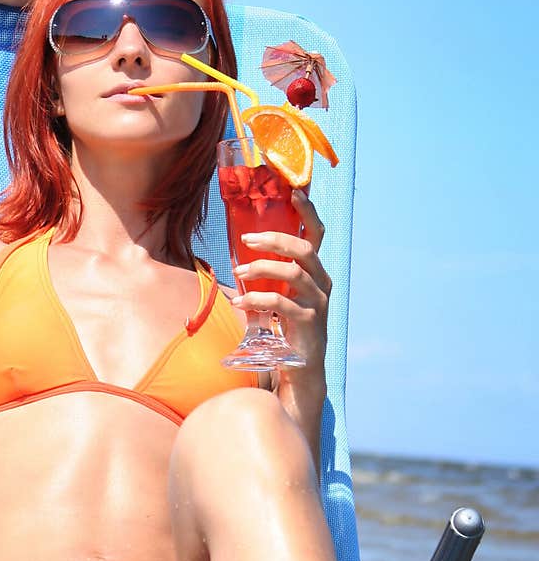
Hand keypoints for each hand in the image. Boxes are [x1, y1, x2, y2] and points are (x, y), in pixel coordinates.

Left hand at [230, 189, 331, 384]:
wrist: (299, 368)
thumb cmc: (284, 326)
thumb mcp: (278, 294)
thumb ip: (269, 274)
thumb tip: (240, 248)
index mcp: (315, 272)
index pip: (317, 235)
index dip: (308, 212)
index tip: (294, 192)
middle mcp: (322, 283)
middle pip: (304, 249)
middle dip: (274, 239)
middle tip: (247, 239)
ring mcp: (318, 303)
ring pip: (293, 273)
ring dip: (261, 268)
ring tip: (238, 273)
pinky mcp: (309, 323)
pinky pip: (281, 303)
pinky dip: (256, 299)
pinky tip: (238, 302)